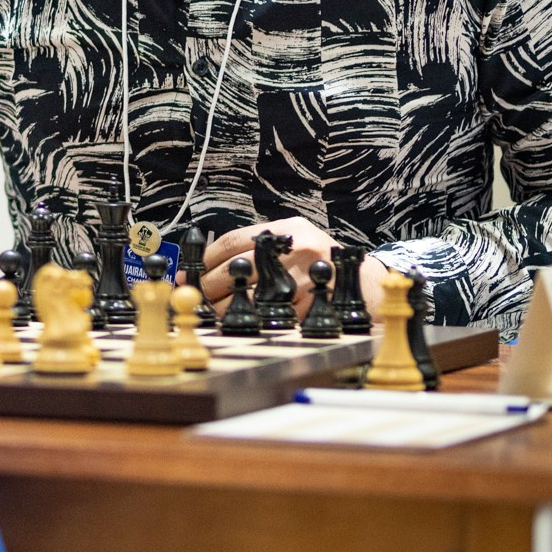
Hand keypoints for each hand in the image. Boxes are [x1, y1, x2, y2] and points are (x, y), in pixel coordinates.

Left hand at [202, 218, 387, 320]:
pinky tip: (242, 322)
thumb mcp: (291, 239)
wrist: (364, 282)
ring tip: (211, 313)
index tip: (187, 274)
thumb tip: (206, 263)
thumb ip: (257, 245)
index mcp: (286, 229)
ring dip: (226, 307)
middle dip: (209, 286)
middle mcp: (296, 249)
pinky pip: (275, 315)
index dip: (204, 259)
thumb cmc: (318, 261)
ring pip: (252, 295)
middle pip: (238, 269)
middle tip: (194, 296)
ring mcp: (306, 277)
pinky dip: (255, 320)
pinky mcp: (314, 304)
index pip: (232, 241)